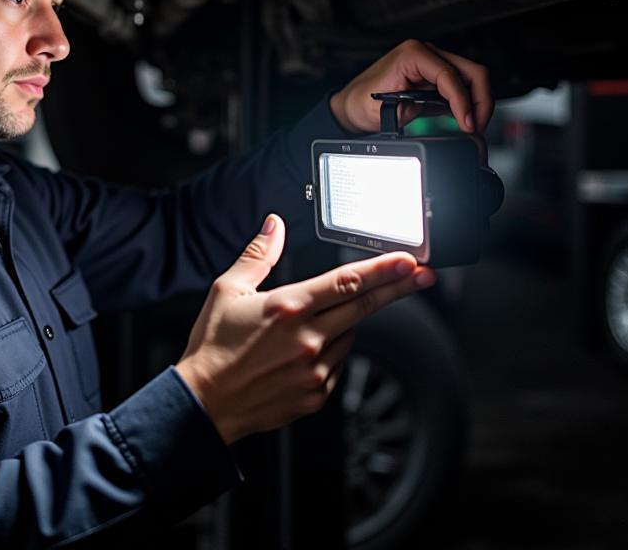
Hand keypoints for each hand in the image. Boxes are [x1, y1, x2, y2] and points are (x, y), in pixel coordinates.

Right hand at [175, 214, 434, 445]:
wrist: (204, 402)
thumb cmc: (213, 345)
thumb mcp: (227, 290)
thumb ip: (258, 255)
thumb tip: (274, 225)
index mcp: (288, 308)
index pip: (346, 282)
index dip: (382, 269)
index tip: (409, 260)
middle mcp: (307, 339)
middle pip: (364, 307)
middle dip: (397, 288)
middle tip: (422, 275)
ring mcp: (315, 370)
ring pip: (349, 336)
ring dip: (345, 323)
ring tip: (310, 325)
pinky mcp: (316, 395)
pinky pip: (337, 365)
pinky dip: (331, 352)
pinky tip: (303, 351)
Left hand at [329, 39, 493, 135]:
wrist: (352, 105)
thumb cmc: (361, 102)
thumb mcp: (385, 110)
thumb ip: (415, 108)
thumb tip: (442, 117)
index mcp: (412, 54)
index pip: (451, 75)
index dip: (463, 102)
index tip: (467, 124)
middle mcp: (426, 54)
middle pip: (473, 72)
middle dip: (480, 101)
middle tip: (476, 127)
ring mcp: (434, 65)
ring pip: (473, 79)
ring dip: (478, 103)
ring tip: (473, 127)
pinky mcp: (437, 79)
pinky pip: (464, 88)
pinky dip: (470, 104)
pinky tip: (466, 121)